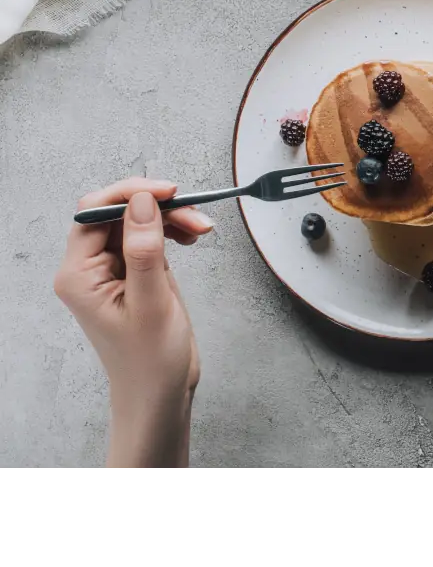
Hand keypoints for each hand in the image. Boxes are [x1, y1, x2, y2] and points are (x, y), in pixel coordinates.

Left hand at [55, 178, 211, 470]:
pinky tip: (191, 237)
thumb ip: (145, 249)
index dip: (130, 195)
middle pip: (117, 213)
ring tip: (201, 229)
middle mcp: (89, 269)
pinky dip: (171, 231)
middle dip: (158, 206)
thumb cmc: (151, 360)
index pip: (95, 213)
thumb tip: (141, 201)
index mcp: (79, 275)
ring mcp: (111, 270)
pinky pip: (148, 237)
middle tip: (194, 214)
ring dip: (170, 217)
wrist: (159, 394)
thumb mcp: (152, 302)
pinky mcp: (133, 273)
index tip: (168, 192)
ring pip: (136, 222)